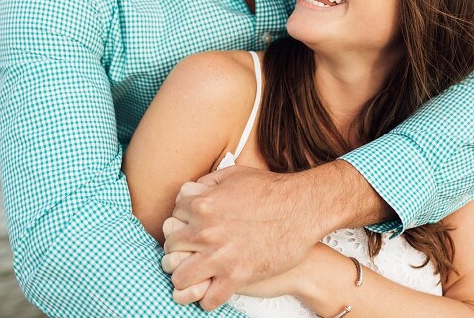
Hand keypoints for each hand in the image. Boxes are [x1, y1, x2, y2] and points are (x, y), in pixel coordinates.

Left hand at [163, 165, 322, 309]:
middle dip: (179, 250)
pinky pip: (208, 299)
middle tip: (190, 252)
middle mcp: (205, 232)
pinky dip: (209, 297)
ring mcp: (219, 256)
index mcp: (202, 205)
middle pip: (170, 249)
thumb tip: (193, 191)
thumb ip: (208, 182)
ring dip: (187, 276)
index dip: (180, 223)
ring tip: (198, 274)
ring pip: (180, 277)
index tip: (188, 228)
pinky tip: (216, 288)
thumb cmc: (274, 190)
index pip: (171, 218)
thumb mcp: (236, 175)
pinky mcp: (236, 277)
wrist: (303, 208)